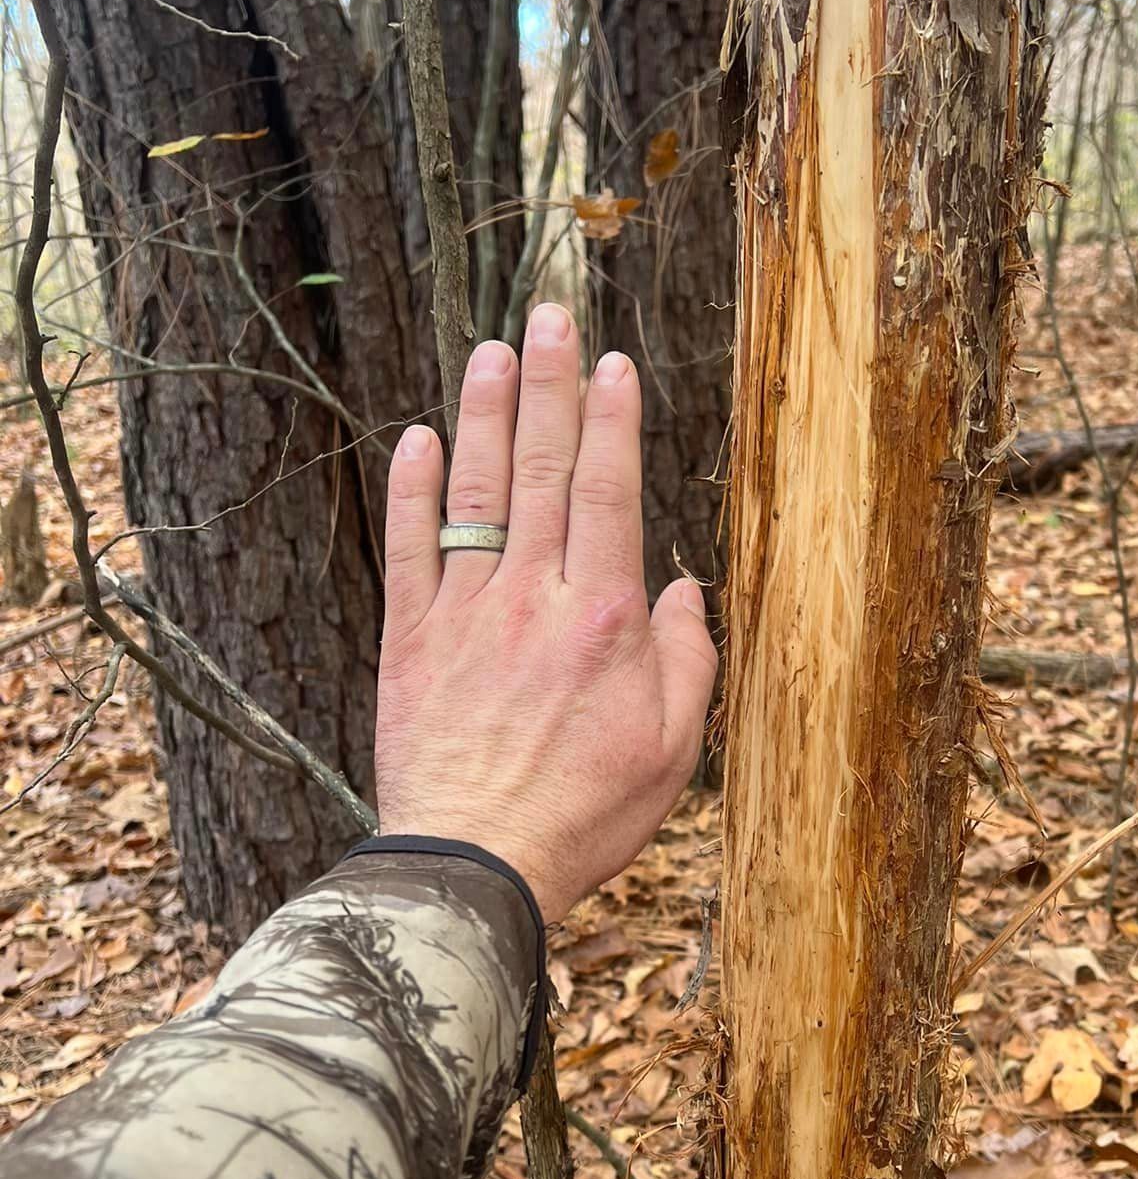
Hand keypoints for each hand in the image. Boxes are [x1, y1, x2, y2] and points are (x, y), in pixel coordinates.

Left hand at [374, 303, 717, 923]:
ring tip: (488, 352)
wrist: (476, 864)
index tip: (612, 362)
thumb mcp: (673, 747)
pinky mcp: (410, 644)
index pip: (606, 491)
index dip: (610, 420)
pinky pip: (409, 550)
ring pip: (473, 492)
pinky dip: (411, 491)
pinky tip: (416, 440)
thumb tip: (684, 589)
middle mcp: (533, 598)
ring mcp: (465, 614)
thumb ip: (688, 659)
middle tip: (547, 315)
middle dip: (547, 384)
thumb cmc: (586, 814)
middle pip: (539, 468)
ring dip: (481, 414)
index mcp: (604, 618)